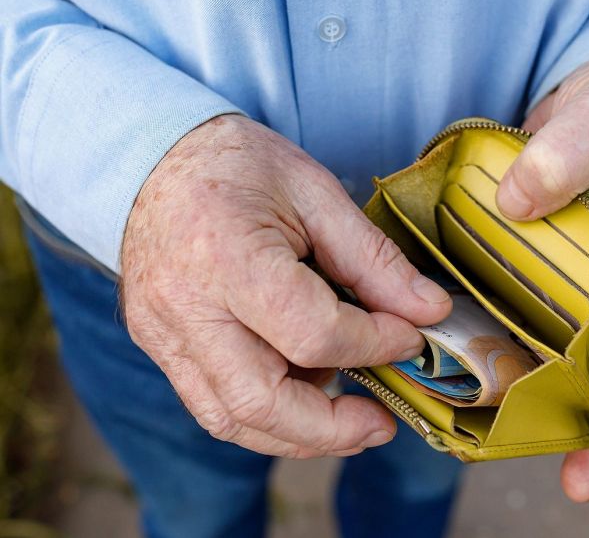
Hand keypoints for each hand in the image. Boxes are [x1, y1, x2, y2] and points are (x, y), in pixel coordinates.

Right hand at [121, 114, 451, 457]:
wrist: (155, 162)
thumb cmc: (235, 164)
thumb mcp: (314, 192)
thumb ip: (372, 259)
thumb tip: (427, 310)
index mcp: (227, 256)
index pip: (313, 333)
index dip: (374, 343)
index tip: (407, 336)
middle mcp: (184, 306)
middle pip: (262, 403)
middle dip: (333, 429)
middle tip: (379, 422)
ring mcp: (162, 332)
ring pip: (232, 418)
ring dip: (298, 432)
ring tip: (345, 415)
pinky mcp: (159, 343)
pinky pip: (212, 403)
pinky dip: (265, 412)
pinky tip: (298, 389)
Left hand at [496, 55, 588, 500]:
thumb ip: (575, 150)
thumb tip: (519, 200)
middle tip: (568, 471)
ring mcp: (583, 286)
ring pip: (575, 355)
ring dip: (554, 399)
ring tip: (518, 442)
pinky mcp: (541, 274)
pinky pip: (530, 319)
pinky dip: (512, 345)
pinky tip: (484, 369)